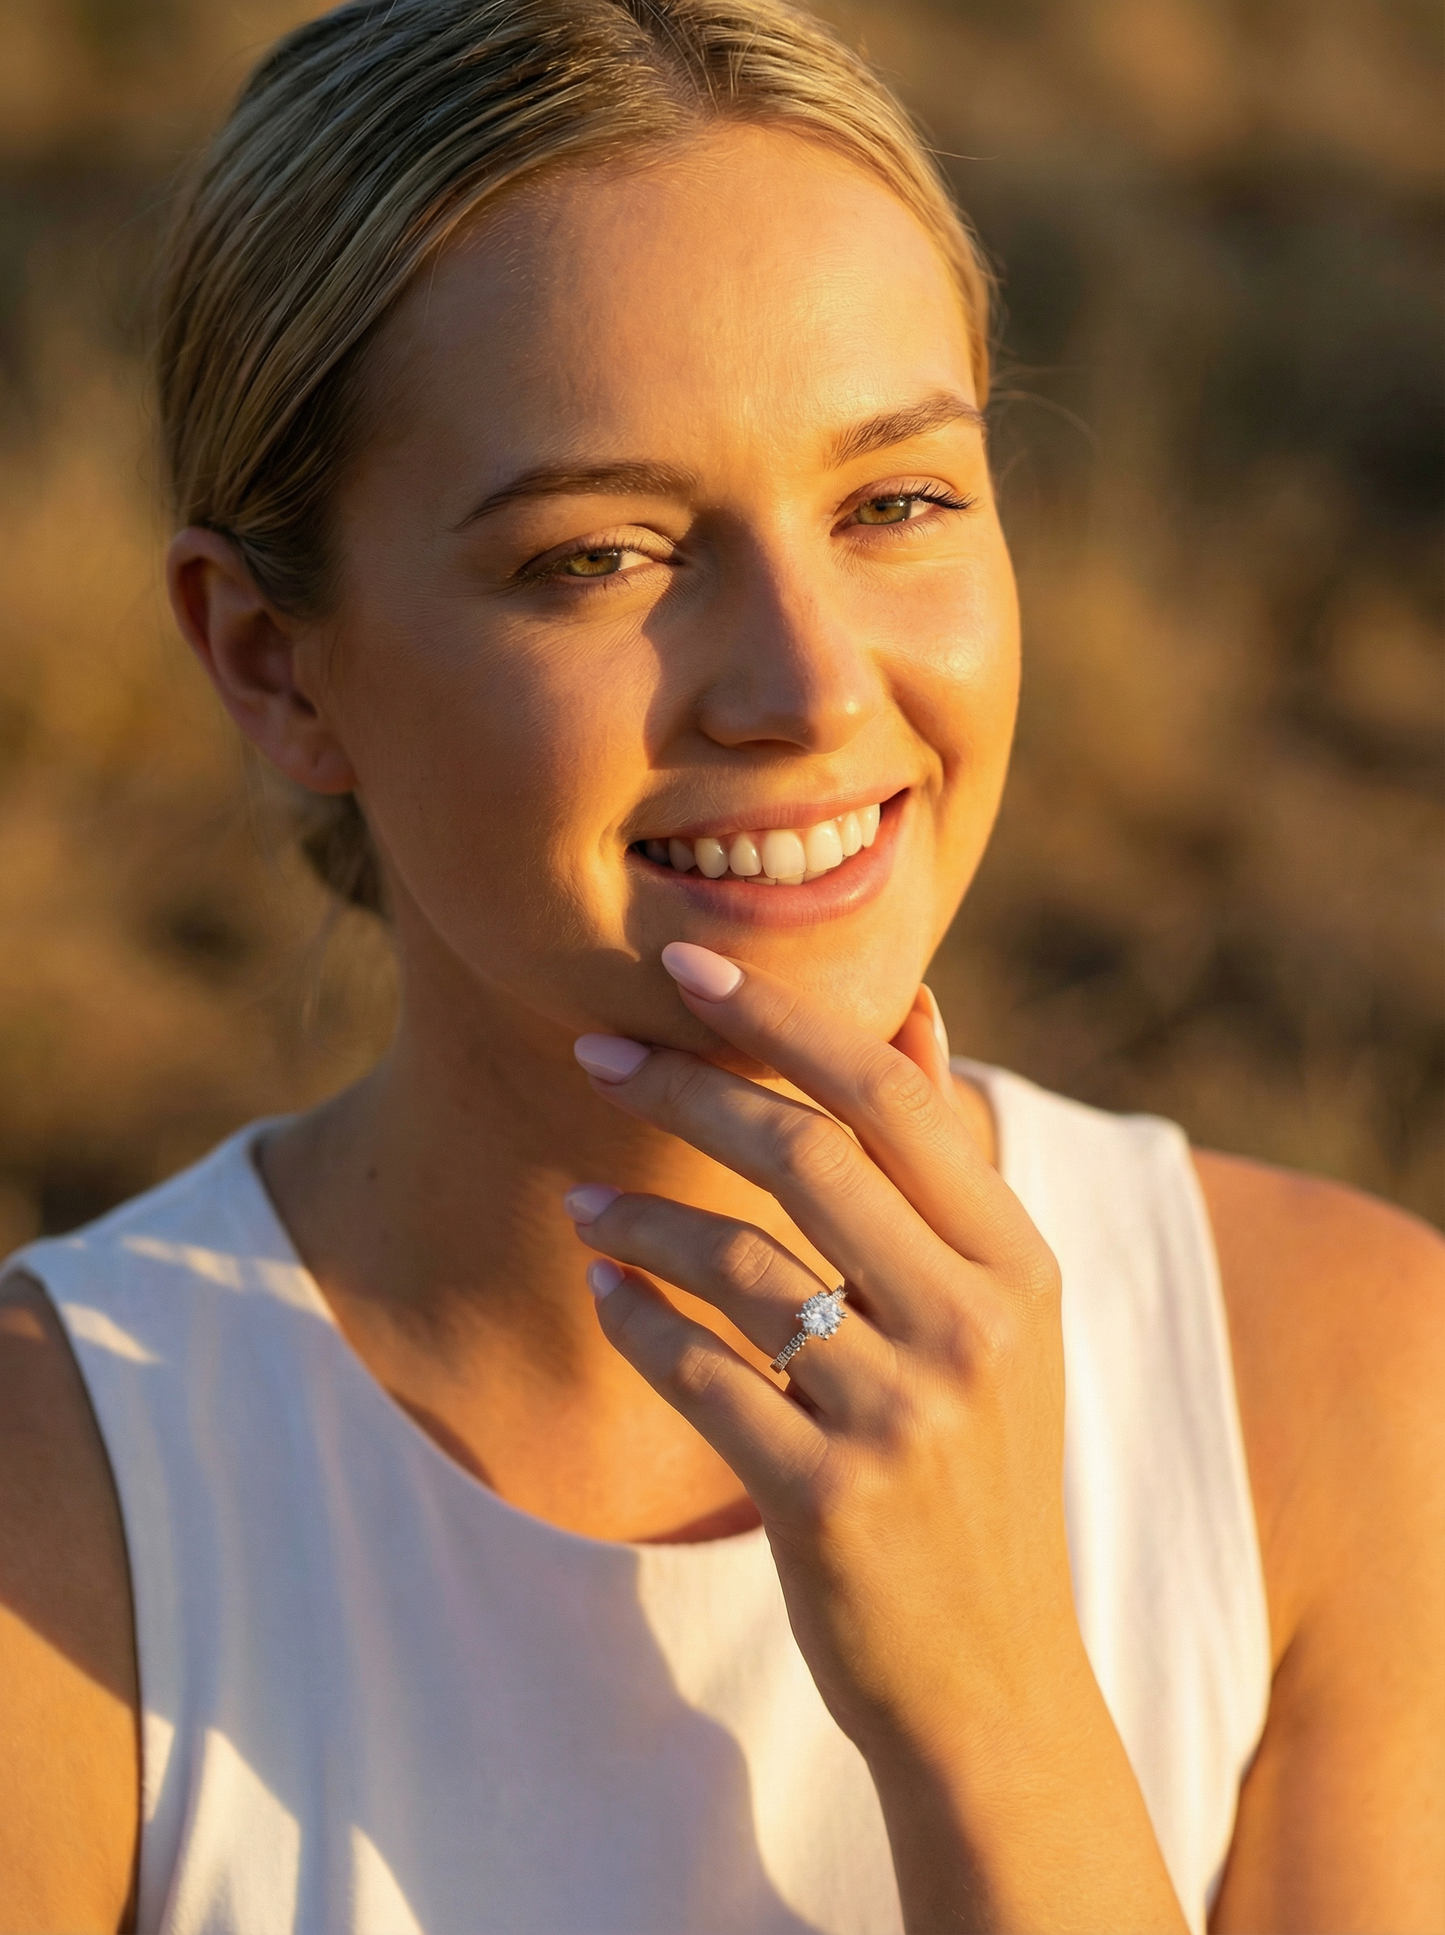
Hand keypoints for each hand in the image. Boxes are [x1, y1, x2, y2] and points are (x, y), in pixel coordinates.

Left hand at [569, 944, 1185, 1932]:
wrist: (993, 1682)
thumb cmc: (978, 1471)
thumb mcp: (1001, 1316)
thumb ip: (950, 1164)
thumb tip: (917, 1010)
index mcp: (1019, 1263)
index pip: (893, 1097)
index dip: (783, 1016)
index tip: (683, 963)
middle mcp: (975, 1326)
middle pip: (808, 1155)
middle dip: (688, 1087)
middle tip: (596, 1049)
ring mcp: (905, 1415)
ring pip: (738, 1263)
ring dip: (640, 1215)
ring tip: (580, 1202)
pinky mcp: (830, 1499)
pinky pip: (699, 1376)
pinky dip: (637, 1321)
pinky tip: (602, 1291)